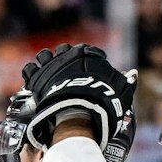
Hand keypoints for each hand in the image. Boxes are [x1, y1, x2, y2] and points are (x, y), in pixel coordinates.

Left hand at [18, 43, 136, 159]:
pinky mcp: (36, 76)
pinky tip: (34, 81)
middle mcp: (67, 54)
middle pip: (64, 51)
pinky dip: (31, 74)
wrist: (78, 110)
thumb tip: (132, 75)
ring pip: (44, 55)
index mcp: (87, 54)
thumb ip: (126, 83)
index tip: (86, 73)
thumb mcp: (120, 92)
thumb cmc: (102, 102)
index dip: (86, 62)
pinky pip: (29, 69)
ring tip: (48, 74)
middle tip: (66, 74)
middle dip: (64, 60)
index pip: (86, 52)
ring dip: (46, 62)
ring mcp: (50, 64)